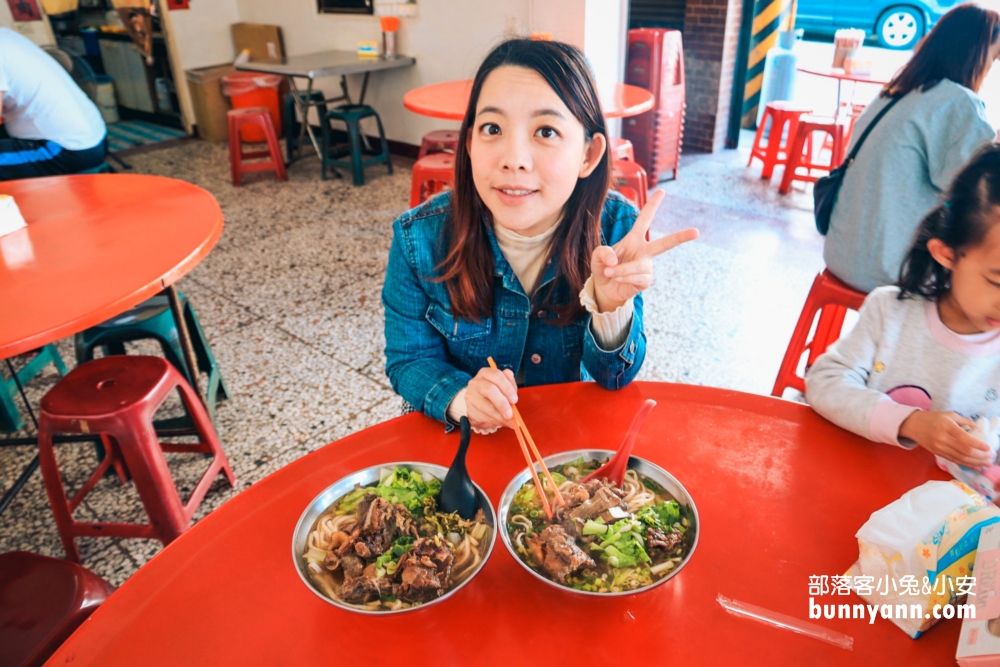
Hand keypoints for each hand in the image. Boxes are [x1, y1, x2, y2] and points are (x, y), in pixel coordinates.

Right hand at [465, 366, 517, 431]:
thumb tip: (510, 374)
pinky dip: (494, 421)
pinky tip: (500, 422)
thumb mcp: (505, 386)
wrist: (480, 405)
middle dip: (502, 404)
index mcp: (485, 373)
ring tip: (509, 421)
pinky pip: (482, 417)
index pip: (496, 376)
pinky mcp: (469, 410)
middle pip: (489, 390)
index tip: (515, 400)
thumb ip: (509, 382)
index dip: (507, 388)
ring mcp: (470, 396)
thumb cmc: (495, 393)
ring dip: (499, 416)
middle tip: (511, 414)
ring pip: (485, 406)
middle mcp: (475, 383)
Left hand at [591, 189, 698, 311]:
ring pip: (640, 266)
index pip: (645, 219)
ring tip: (610, 273)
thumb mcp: (597, 256)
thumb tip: (615, 260)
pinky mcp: (646, 280)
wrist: (605, 288)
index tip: (662, 191)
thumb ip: (602, 252)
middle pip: (665, 243)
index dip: (653, 205)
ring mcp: (647, 266)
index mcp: (634, 239)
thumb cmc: (604, 267)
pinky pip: (638, 277)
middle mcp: (644, 251)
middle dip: (681, 237)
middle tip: (697, 232)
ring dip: (622, 270)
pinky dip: (625, 278)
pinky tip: (618, 279)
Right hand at [900, 410, 994, 467]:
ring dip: (975, 463)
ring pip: (960, 458)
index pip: (965, 439)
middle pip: (964, 451)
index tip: (988, 448)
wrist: (912, 424)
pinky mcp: (937, 453)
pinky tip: (975, 466)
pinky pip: (954, 460)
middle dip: (980, 456)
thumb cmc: (932, 418)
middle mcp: (942, 438)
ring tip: (986, 464)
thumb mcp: (949, 415)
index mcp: (947, 426)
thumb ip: (965, 421)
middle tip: (990, 458)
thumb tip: (978, 430)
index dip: (979, 445)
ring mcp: (939, 447)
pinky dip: (966, 464)